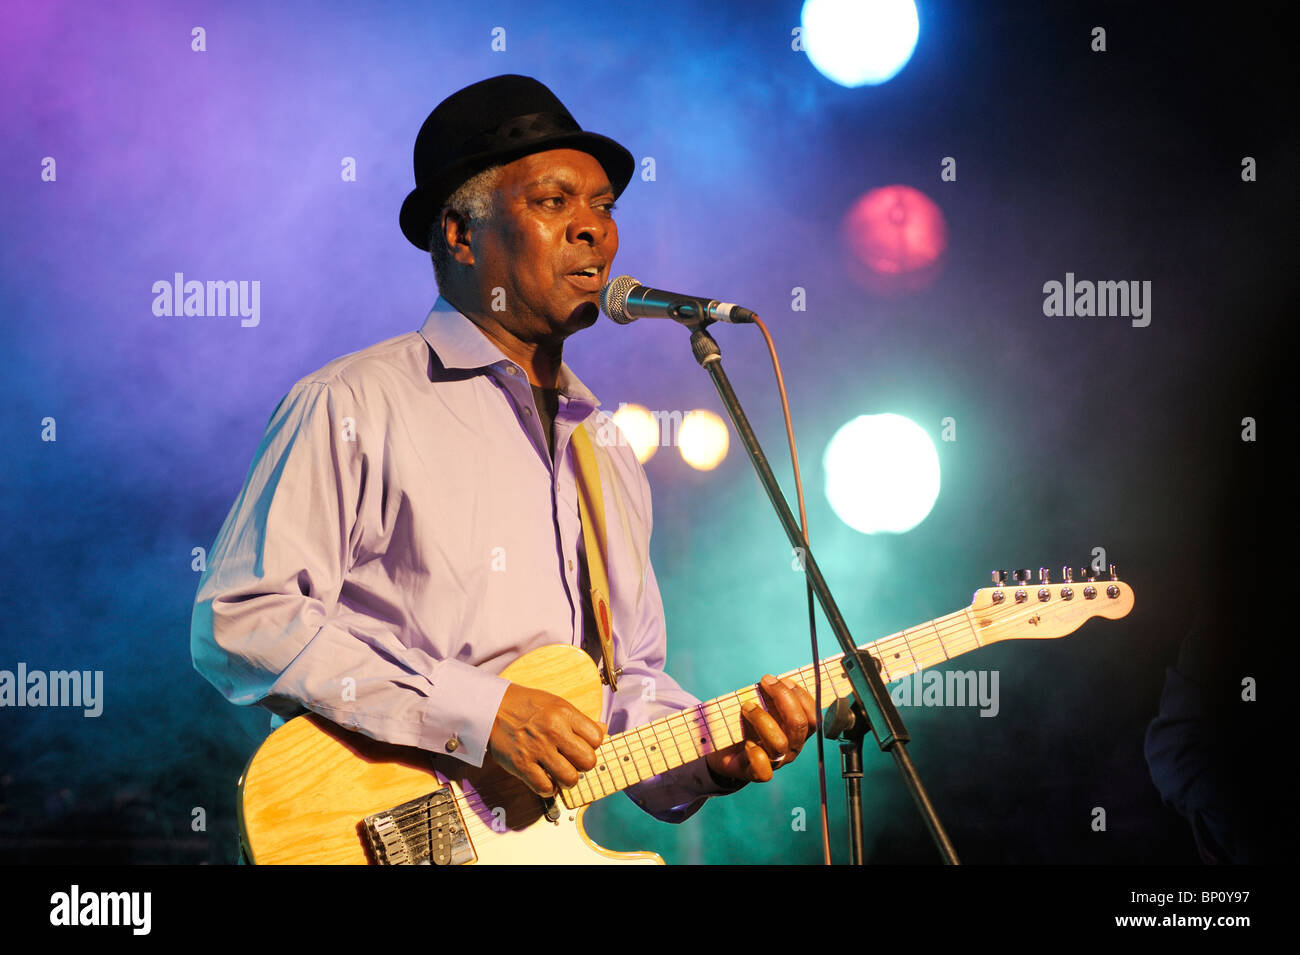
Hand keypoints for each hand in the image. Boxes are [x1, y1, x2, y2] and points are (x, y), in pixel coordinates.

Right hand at [488, 683, 605, 796]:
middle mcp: (553, 731)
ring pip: (570, 778)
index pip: (597, 738)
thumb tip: (603, 729)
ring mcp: (537, 749)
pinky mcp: (522, 765)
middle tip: (573, 761)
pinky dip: (548, 789)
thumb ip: (579, 719)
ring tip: (561, 773)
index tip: (583, 745)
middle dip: (583, 765)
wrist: (491, 708)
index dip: (593, 745)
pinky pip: (545, 788)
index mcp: (564, 713)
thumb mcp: (556, 703)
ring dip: (568, 780)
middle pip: (588, 761)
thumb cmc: (525, 705)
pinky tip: (546, 779)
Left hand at [706, 674, 816, 783]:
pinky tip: (747, 742)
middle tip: (765, 682)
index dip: (800, 694)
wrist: (726, 750)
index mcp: (798, 730)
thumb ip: (768, 694)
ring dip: (763, 719)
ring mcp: (776, 761)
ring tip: (746, 706)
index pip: (813, 716)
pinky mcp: (756, 773)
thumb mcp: (760, 704)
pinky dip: (756, 754)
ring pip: (780, 743)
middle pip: (799, 725)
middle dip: (783, 698)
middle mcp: (792, 747)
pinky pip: (764, 771)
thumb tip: (770, 680)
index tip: (781, 679)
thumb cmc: (747, 722)